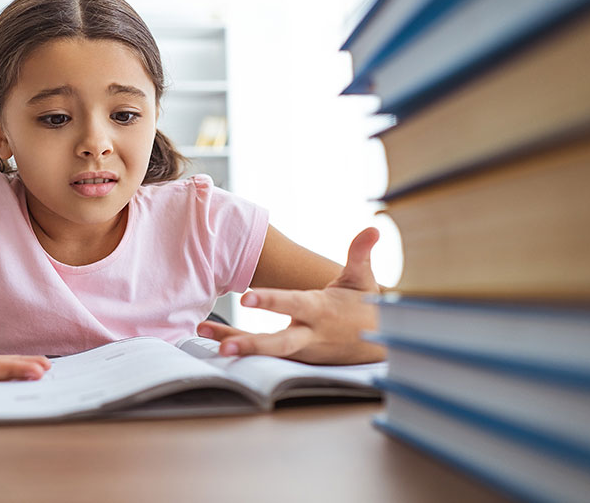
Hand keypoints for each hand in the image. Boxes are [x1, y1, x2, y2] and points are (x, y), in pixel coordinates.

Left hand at [197, 227, 384, 364]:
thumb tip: (372, 229)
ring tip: (210, 341)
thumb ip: (360, 254)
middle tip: (224, 345)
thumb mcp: (363, 279)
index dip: (271, 301)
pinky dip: (242, 350)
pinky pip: (265, 356)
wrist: (379, 347)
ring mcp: (302, 352)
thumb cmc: (365, 307)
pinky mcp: (296, 360)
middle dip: (252, 344)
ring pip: (267, 353)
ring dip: (239, 346)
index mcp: (322, 310)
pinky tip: (215, 341)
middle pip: (280, 343)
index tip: (246, 298)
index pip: (294, 304)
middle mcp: (309, 334)